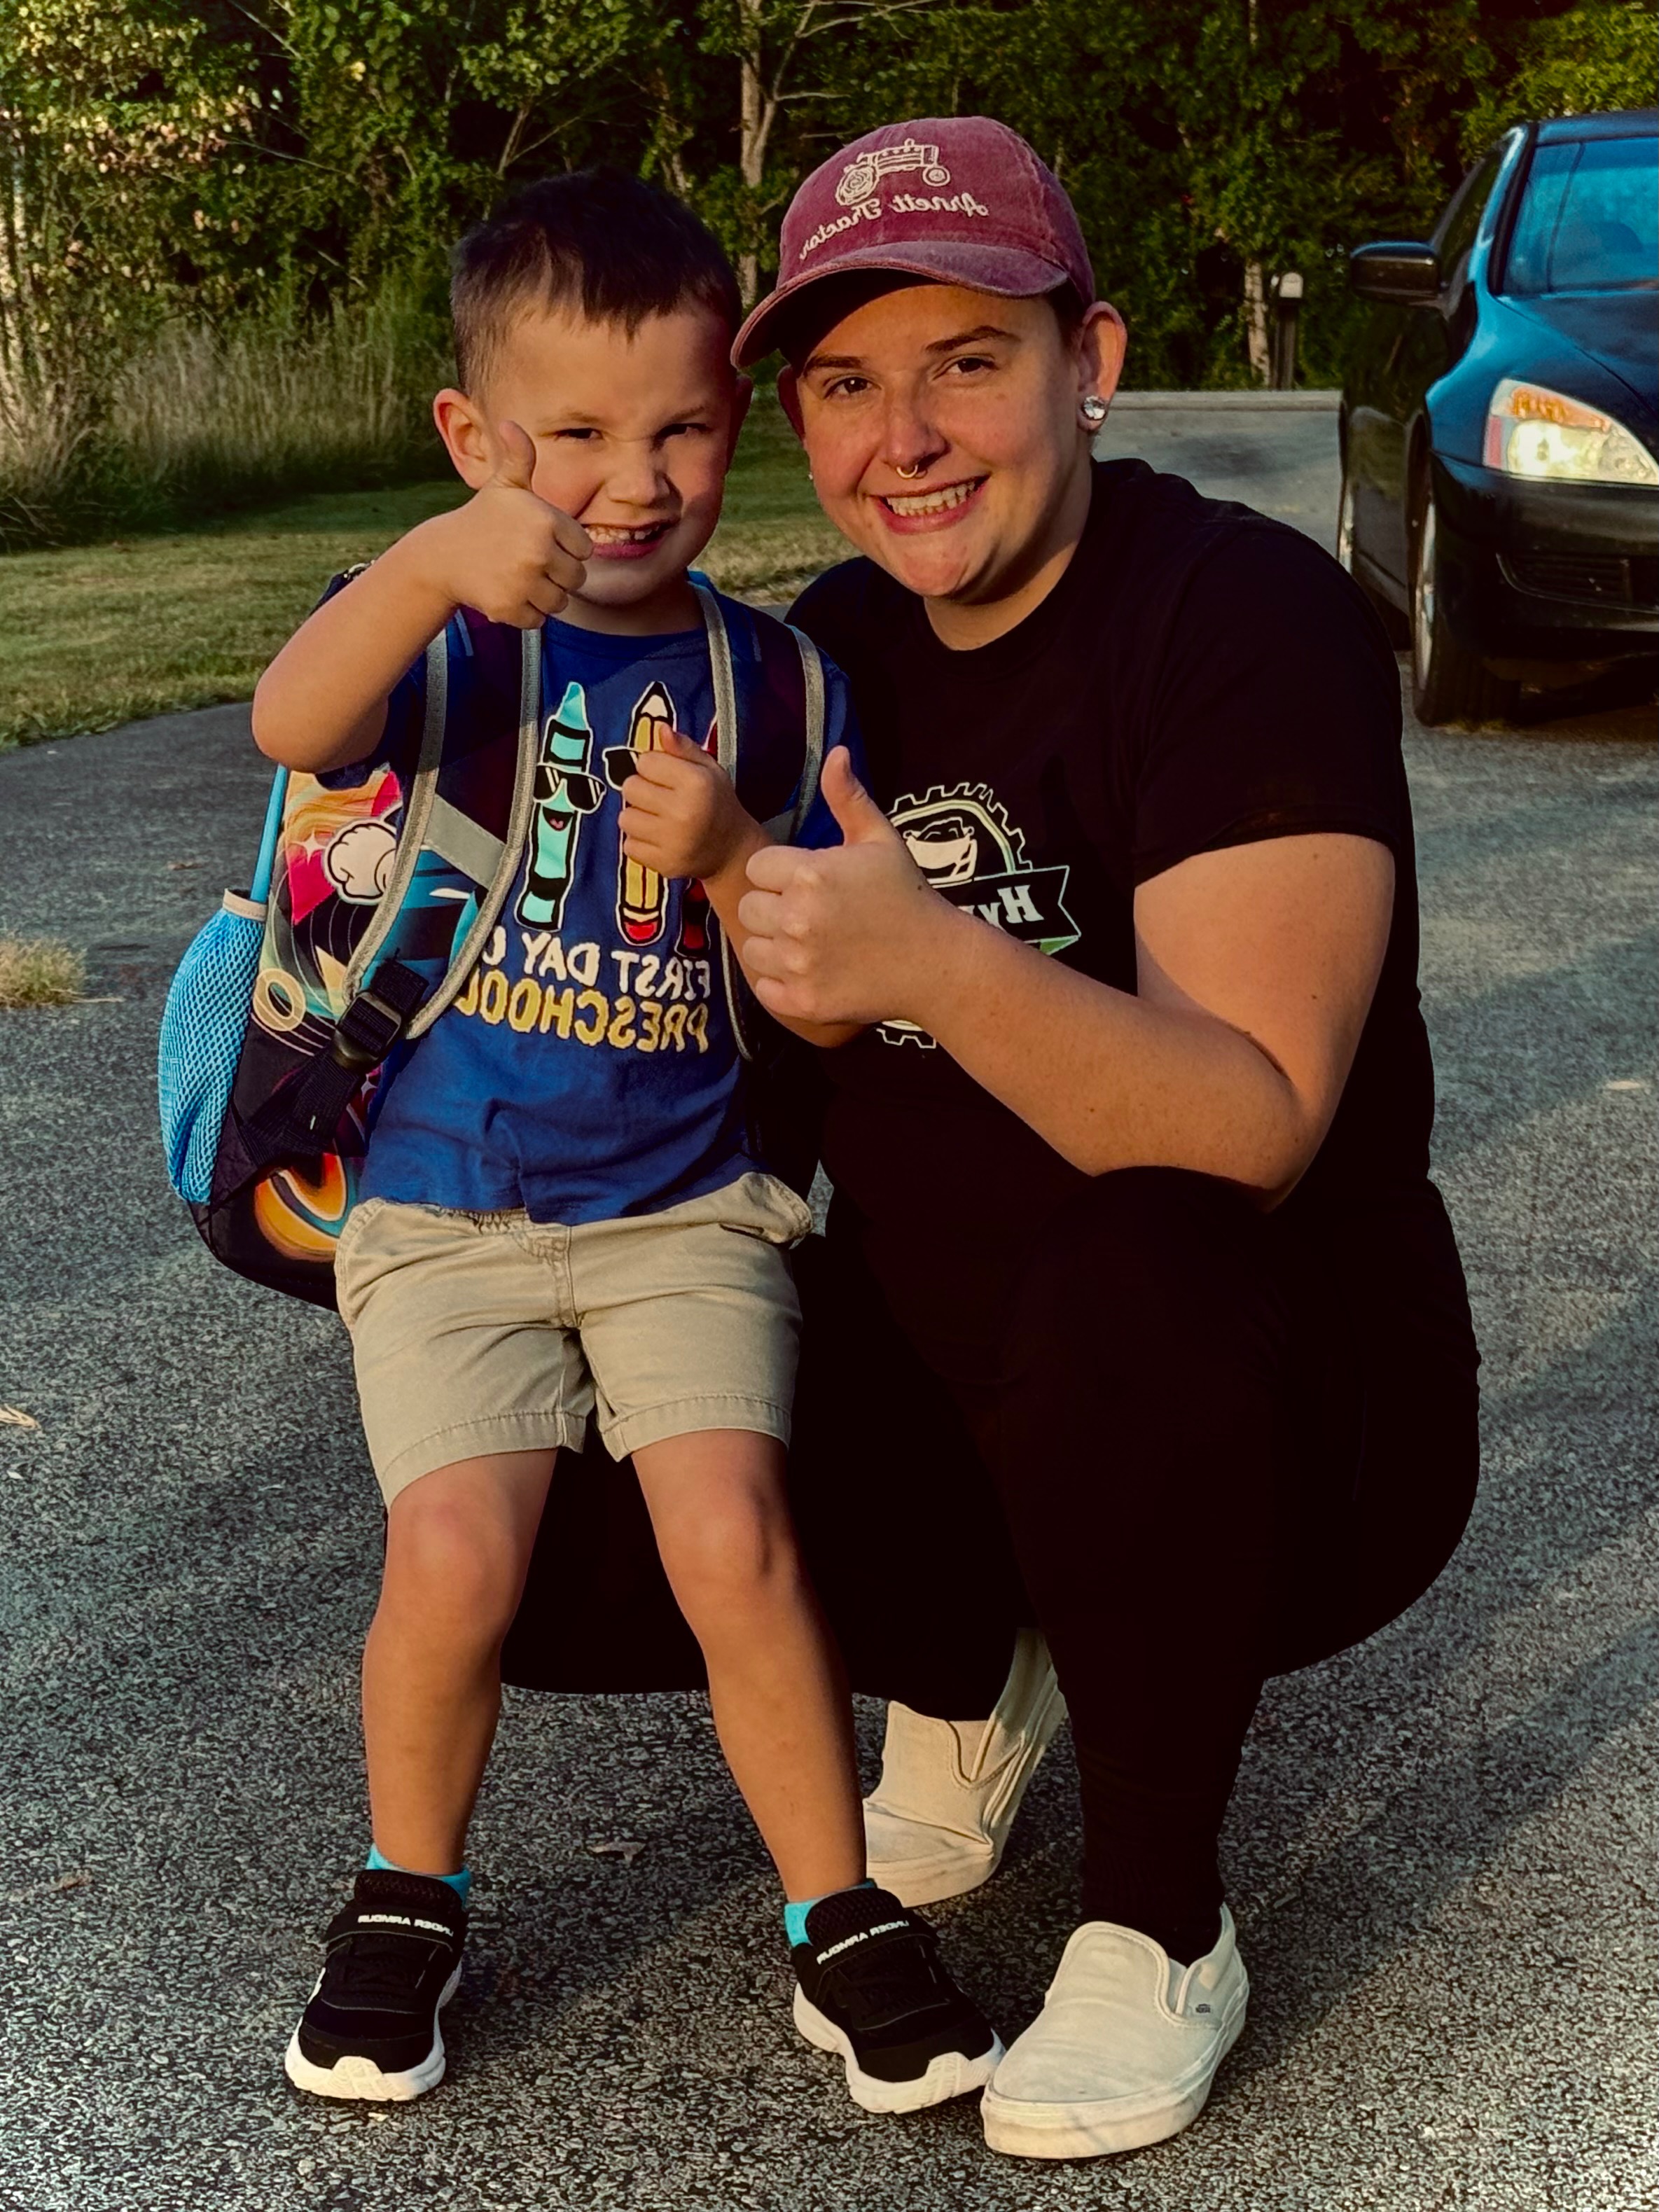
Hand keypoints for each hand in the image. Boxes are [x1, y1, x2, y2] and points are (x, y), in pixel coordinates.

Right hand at [417, 422, 591, 627]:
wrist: (443, 555)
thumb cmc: (482, 518)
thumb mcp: (504, 485)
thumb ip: (520, 457)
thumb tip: (511, 424)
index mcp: (545, 520)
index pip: (584, 550)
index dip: (565, 548)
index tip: (541, 542)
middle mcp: (538, 551)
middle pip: (576, 578)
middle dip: (557, 574)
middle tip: (528, 563)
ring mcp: (523, 582)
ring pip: (560, 602)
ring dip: (544, 595)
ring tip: (518, 577)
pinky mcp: (510, 608)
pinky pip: (539, 619)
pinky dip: (526, 612)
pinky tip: (507, 593)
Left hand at [618, 728, 757, 881]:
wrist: (732, 851)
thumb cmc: (717, 803)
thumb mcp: (709, 769)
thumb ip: (683, 748)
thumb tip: (660, 728)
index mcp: (696, 783)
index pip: (645, 761)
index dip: (654, 767)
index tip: (668, 778)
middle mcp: (683, 812)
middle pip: (630, 787)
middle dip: (642, 791)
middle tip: (662, 800)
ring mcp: (671, 842)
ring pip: (625, 818)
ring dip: (638, 817)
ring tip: (659, 821)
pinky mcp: (662, 864)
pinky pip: (628, 846)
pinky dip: (640, 842)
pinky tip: (659, 840)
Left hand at [737, 747, 958, 1027]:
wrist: (936, 962)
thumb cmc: (907, 895)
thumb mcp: (881, 839)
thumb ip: (848, 797)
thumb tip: (836, 753)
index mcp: (811, 873)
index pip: (757, 867)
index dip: (780, 873)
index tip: (808, 882)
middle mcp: (798, 918)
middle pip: (748, 907)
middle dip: (772, 907)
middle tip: (809, 914)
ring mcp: (799, 963)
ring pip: (751, 948)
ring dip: (773, 945)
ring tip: (809, 942)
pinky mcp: (803, 1001)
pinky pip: (763, 987)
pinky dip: (780, 982)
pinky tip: (811, 970)